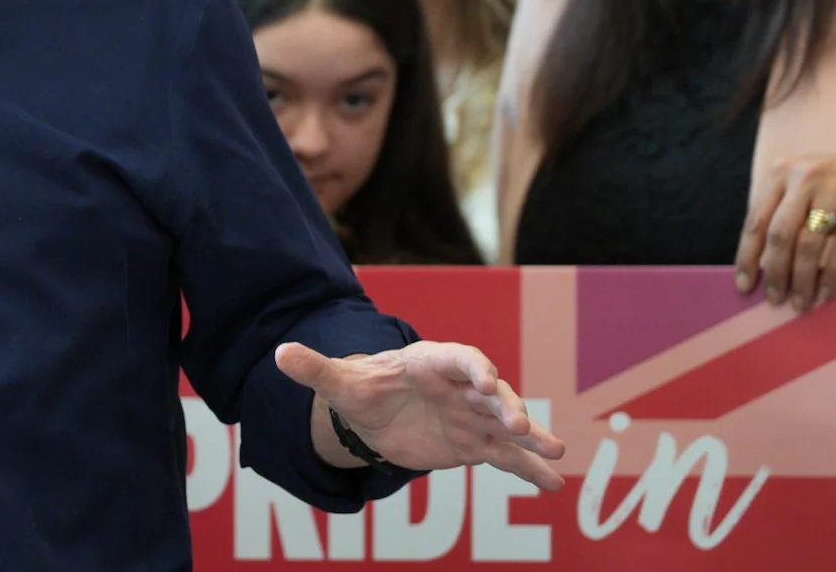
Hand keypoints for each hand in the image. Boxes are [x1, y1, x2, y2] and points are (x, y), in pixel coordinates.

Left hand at [278, 341, 565, 490]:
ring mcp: (472, 416)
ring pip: (506, 425)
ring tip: (556, 452)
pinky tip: (554, 482)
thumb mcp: (337, 381)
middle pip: (491, 392)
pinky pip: (507, 457)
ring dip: (530, 436)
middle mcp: (460, 387)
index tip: (485, 381)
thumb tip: (278, 353)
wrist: (375, 413)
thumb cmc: (363, 387)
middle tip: (518, 425)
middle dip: (506, 406)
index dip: (473, 367)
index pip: (459, 358)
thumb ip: (314, 369)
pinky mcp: (476, 445)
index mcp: (431, 362)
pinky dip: (529, 469)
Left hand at [735, 155, 835, 310]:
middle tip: (775, 299)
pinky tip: (825, 292)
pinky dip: (833, 274)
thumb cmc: (824, 179)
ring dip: (804, 279)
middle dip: (776, 271)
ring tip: (801, 303)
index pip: (756, 222)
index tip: (743, 286)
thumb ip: (776, 213)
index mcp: (779, 174)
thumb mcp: (794, 183)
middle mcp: (804, 180)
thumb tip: (758, 264)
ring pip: (811, 244)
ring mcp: (834, 191)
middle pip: (781, 234)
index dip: (747, 257)